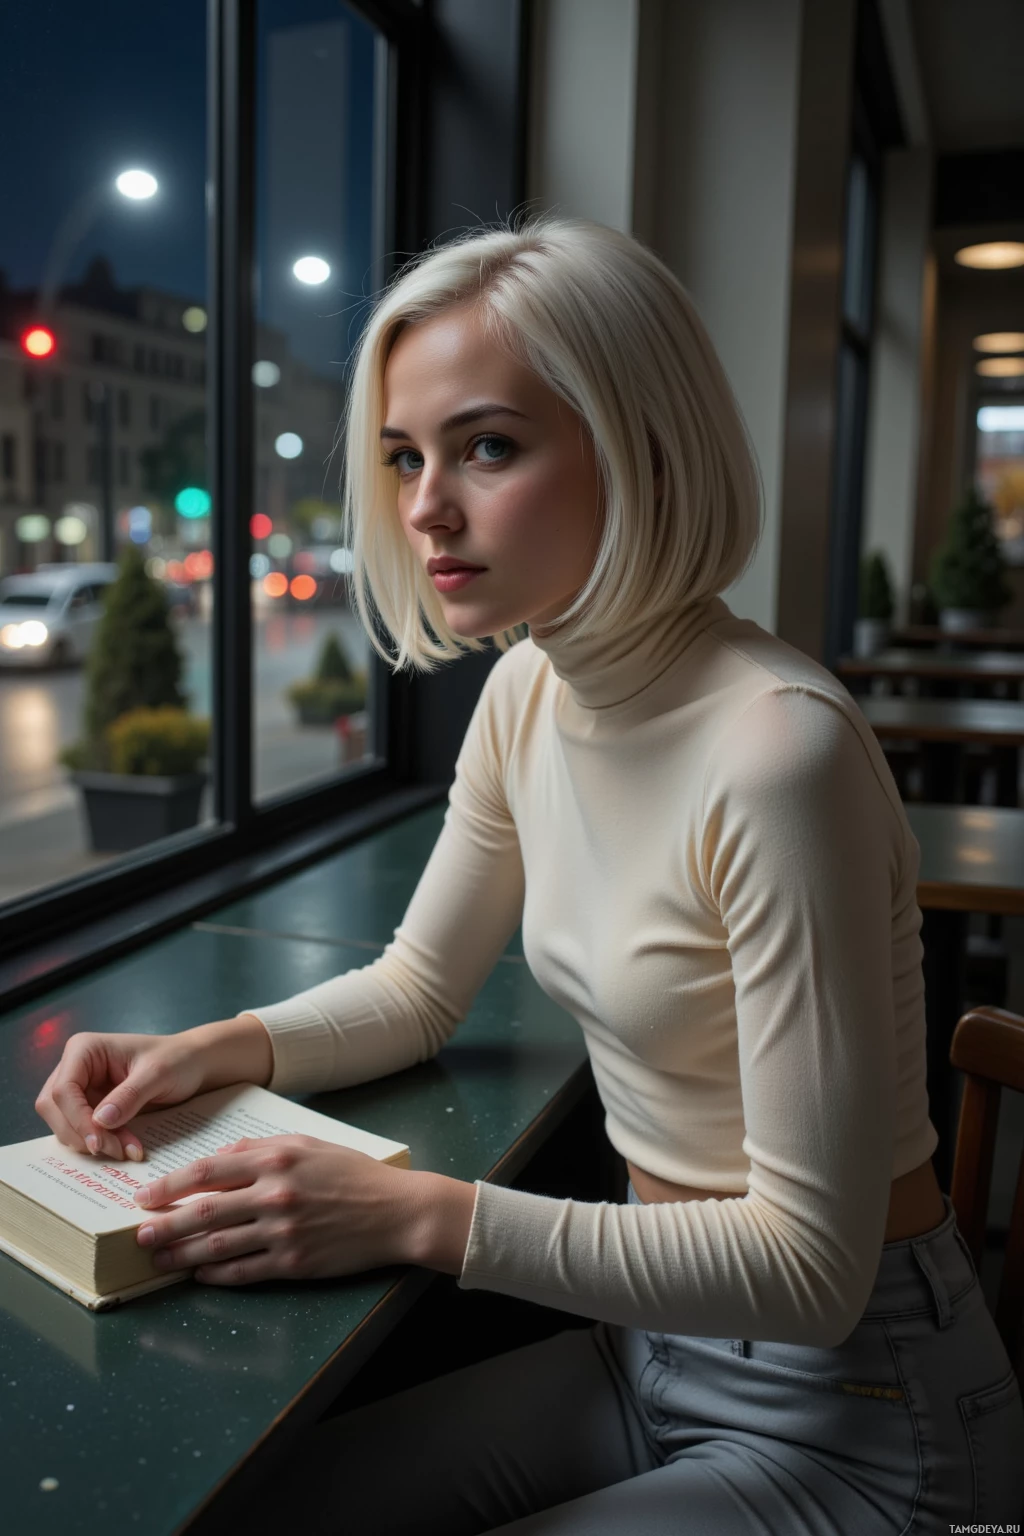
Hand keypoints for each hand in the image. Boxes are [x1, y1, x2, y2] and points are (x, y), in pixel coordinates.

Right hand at [34, 1031, 211, 1161]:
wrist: (192, 1065)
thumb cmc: (177, 1060)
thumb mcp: (158, 1074)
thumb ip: (129, 1095)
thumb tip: (100, 1121)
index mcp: (84, 1049)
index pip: (63, 1089)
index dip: (76, 1119)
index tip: (99, 1143)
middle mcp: (75, 1067)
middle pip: (54, 1109)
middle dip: (82, 1134)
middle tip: (116, 1151)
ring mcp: (80, 1088)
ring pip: (64, 1123)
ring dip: (92, 1142)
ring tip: (127, 1149)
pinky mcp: (89, 1107)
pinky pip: (81, 1130)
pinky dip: (101, 1142)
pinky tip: (126, 1147)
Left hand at [133, 1134, 436, 1285]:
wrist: (397, 1211)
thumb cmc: (353, 1174)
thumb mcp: (309, 1145)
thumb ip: (261, 1149)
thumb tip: (218, 1158)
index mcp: (276, 1159)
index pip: (208, 1171)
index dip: (171, 1185)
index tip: (146, 1196)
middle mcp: (275, 1193)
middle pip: (204, 1210)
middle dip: (166, 1223)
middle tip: (140, 1234)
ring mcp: (283, 1230)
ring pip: (217, 1245)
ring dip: (182, 1254)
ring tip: (159, 1260)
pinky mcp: (294, 1262)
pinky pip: (244, 1271)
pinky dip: (216, 1275)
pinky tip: (199, 1275)